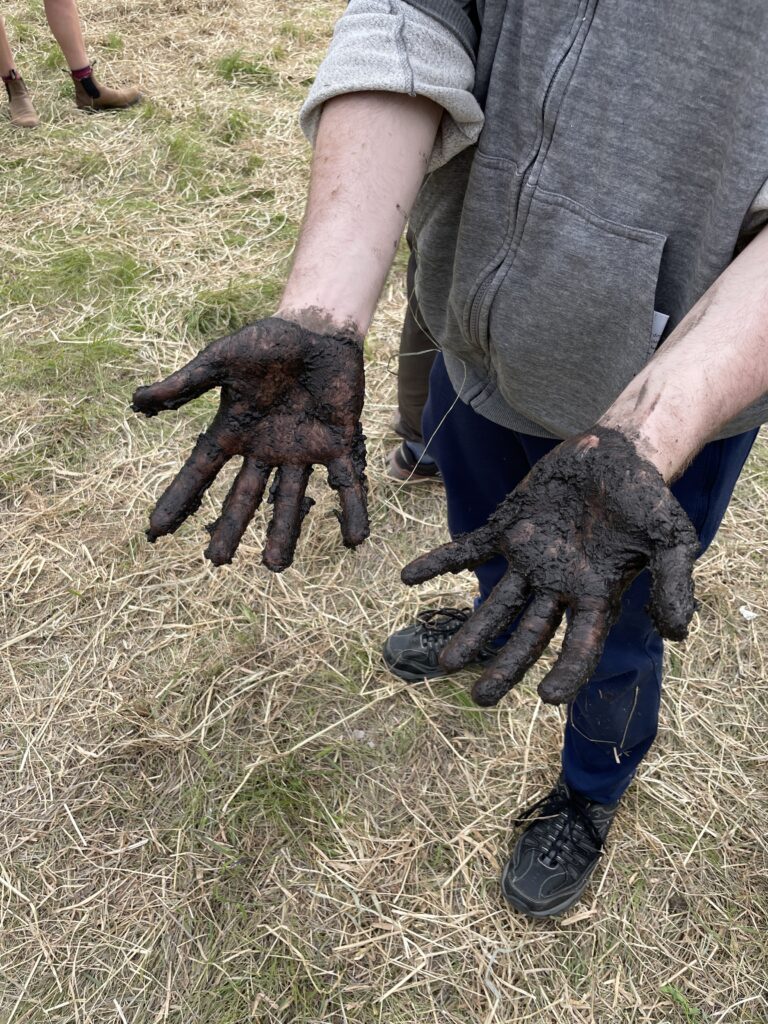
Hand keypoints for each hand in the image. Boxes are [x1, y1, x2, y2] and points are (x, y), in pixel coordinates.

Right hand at [131, 317, 367, 570]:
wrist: (316, 328)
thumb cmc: (266, 341)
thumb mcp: (219, 361)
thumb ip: (183, 385)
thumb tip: (135, 403)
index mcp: (234, 432)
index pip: (201, 473)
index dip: (179, 500)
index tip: (157, 532)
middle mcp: (265, 450)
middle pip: (245, 497)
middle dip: (232, 528)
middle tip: (218, 560)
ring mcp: (302, 451)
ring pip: (292, 499)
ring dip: (286, 532)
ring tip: (276, 567)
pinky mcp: (339, 444)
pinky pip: (348, 482)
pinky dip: (353, 510)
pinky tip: (355, 541)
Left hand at [401, 428, 698, 705]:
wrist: (618, 454)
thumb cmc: (647, 497)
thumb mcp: (671, 539)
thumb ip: (673, 583)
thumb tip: (679, 634)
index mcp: (596, 594)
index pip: (580, 644)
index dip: (567, 672)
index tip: (546, 698)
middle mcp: (558, 585)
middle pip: (528, 635)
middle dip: (504, 667)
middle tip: (480, 698)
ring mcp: (530, 560)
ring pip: (496, 604)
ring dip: (471, 631)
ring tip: (443, 663)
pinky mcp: (509, 530)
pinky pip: (469, 550)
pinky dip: (440, 563)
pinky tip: (409, 578)